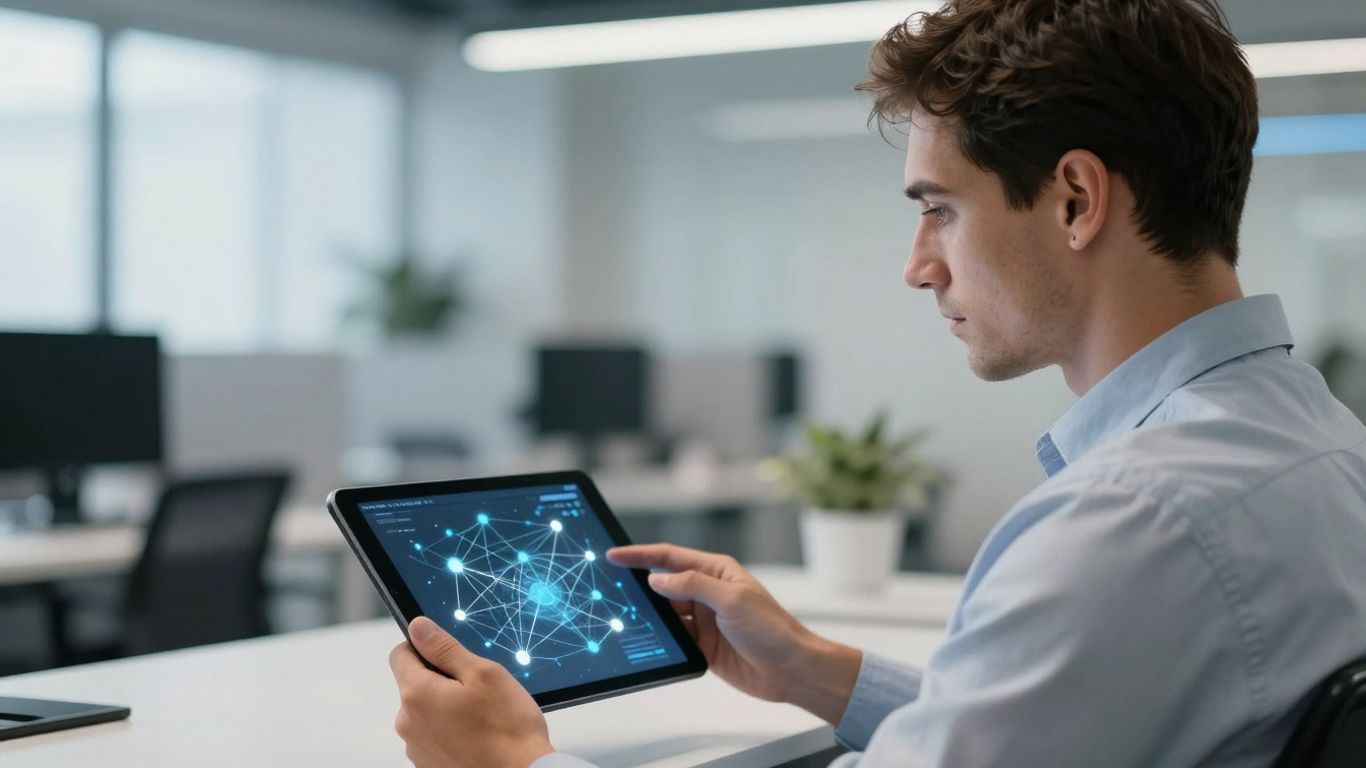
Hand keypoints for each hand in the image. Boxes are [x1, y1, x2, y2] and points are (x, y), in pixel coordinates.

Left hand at [389, 617, 553, 767]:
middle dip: (441, 680)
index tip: (449, 654)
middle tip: (477, 688)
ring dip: (446, 706)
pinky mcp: (429, 764)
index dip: (425, 647)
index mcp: (417, 694)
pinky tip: (477, 734)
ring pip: (426, 711)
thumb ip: (444, 648)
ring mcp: (417, 747)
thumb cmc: (507, 729)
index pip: (401, 654)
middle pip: (415, 684)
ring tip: (481, 715)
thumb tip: (418, 628)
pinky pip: (434, 735)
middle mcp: (408, 722)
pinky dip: (451, 730)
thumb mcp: (482, 673)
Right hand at [606, 544, 861, 723]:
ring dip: (647, 613)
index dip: (640, 555)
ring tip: (621, 613)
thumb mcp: (732, 599)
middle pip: (663, 583)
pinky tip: (645, 637)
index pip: (670, 558)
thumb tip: (658, 579)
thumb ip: (693, 585)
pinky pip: (673, 636)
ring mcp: (703, 618)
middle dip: (638, 584)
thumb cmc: (773, 629)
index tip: (615, 555)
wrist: (790, 669)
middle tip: (609, 584)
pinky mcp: (701, 644)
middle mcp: (707, 591)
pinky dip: (659, 637)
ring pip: (665, 611)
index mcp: (716, 570)